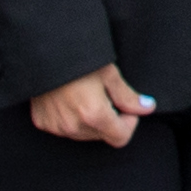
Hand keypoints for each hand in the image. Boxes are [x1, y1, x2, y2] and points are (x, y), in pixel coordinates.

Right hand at [29, 66, 150, 148]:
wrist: (44, 52)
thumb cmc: (78, 57)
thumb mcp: (108, 73)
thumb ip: (128, 96)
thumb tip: (147, 108)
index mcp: (94, 115)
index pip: (121, 138)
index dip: (128, 123)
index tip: (126, 108)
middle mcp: (74, 126)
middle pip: (103, 136)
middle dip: (109, 120)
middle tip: (105, 96)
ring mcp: (56, 126)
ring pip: (84, 134)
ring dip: (90, 121)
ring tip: (85, 95)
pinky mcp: (43, 122)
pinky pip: (64, 129)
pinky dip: (71, 118)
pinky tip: (69, 99)